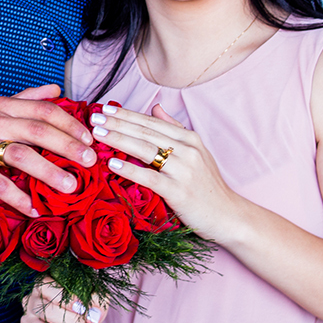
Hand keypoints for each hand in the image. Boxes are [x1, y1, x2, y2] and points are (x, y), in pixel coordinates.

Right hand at [0, 84, 96, 216]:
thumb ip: (25, 98)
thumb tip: (55, 89)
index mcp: (2, 107)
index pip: (43, 110)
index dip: (69, 123)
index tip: (89, 136)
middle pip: (38, 131)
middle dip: (68, 146)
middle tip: (89, 160)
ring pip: (22, 157)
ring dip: (49, 173)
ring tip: (70, 186)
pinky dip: (19, 199)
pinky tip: (34, 209)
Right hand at [21, 277, 105, 322]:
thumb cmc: (79, 307)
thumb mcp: (90, 298)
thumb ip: (94, 300)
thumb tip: (95, 313)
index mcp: (42, 286)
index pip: (48, 288)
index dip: (66, 300)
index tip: (85, 310)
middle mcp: (30, 302)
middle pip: (47, 312)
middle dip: (72, 322)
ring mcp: (27, 322)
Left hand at [92, 104, 239, 238]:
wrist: (228, 215)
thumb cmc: (208, 185)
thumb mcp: (197, 152)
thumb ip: (175, 129)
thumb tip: (156, 107)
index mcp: (190, 138)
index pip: (151, 122)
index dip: (127, 114)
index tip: (105, 108)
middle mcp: (187, 150)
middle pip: (145, 132)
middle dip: (117, 123)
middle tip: (93, 116)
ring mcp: (184, 170)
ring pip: (145, 150)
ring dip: (118, 140)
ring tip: (97, 133)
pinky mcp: (179, 191)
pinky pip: (150, 178)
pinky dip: (130, 169)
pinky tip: (112, 164)